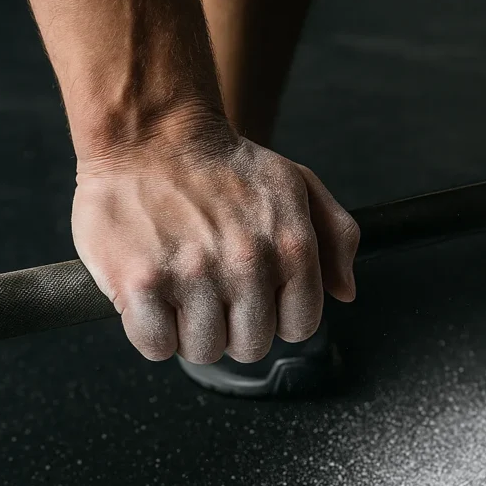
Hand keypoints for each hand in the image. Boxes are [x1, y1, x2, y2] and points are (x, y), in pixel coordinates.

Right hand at [72, 130, 358, 363]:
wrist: (149, 134)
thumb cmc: (224, 164)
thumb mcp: (298, 185)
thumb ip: (336, 236)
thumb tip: (345, 290)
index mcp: (291, 246)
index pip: (300, 326)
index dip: (277, 319)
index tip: (255, 300)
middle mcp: (248, 263)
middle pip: (251, 346)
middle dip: (233, 328)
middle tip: (213, 293)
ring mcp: (194, 275)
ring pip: (204, 351)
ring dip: (191, 332)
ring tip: (181, 291)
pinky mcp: (140, 283)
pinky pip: (156, 346)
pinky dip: (151, 332)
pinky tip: (152, 299)